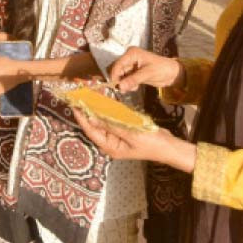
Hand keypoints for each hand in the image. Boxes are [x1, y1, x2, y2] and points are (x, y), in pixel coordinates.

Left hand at [73, 109, 195, 172]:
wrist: (169, 146)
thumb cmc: (151, 143)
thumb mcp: (130, 133)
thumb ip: (111, 125)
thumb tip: (91, 117)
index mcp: (110, 147)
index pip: (91, 130)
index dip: (81, 117)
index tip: (73, 105)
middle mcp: (110, 143)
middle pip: (94, 125)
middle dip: (87, 111)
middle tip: (79, 97)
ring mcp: (117, 137)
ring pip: (102, 121)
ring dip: (96, 109)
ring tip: (87, 96)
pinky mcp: (123, 131)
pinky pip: (112, 120)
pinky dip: (107, 111)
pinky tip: (102, 101)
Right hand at [108, 47, 183, 91]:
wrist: (173, 74)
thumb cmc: (162, 69)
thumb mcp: (148, 74)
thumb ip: (133, 80)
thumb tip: (120, 87)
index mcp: (132, 54)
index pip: (118, 64)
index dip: (115, 75)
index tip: (115, 86)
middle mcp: (129, 58)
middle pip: (117, 70)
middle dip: (119, 80)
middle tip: (123, 89)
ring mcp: (131, 66)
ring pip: (120, 76)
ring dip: (124, 83)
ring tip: (133, 88)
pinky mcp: (133, 73)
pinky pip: (125, 79)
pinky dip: (128, 84)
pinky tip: (135, 87)